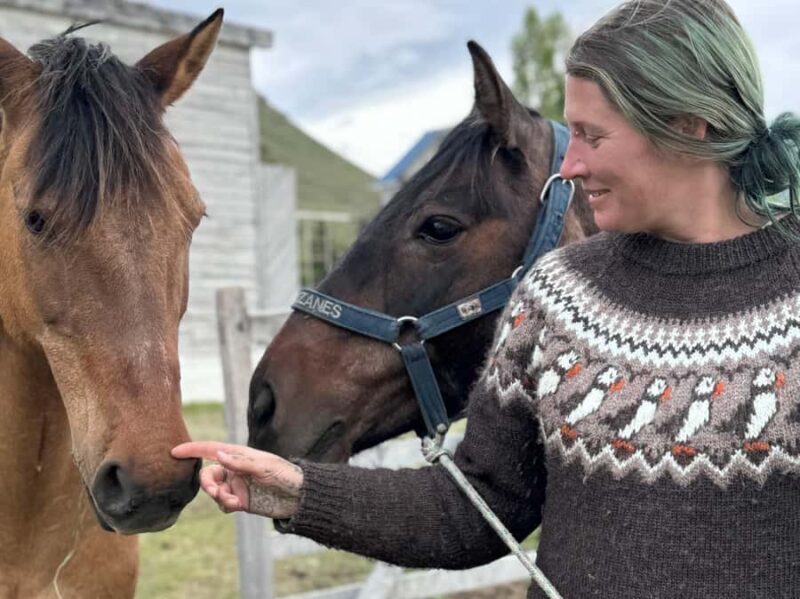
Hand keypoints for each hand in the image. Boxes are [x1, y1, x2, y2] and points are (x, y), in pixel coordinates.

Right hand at [171, 441, 303, 518]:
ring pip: (214, 491)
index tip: (174, 452)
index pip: (210, 450)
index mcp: (239, 455)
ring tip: (234, 502)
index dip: (192, 450)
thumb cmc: (284, 474)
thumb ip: (241, 462)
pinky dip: (225, 506)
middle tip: (215, 491)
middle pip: (208, 474)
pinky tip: (237, 506)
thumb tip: (219, 454)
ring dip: (219, 497)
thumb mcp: (264, 466)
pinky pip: (223, 504)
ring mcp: (237, 485)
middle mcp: (235, 469)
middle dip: (207, 483)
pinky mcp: (240, 501)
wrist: (299, 496)